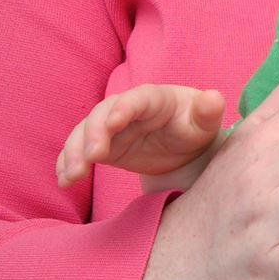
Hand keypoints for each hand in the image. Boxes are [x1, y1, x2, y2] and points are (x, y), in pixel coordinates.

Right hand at [56, 83, 224, 187]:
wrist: (184, 144)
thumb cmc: (195, 126)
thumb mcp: (205, 122)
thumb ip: (209, 111)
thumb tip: (214, 98)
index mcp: (154, 98)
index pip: (136, 99)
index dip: (123, 109)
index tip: (113, 123)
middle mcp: (125, 109)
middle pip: (102, 115)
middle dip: (92, 134)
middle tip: (90, 158)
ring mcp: (110, 127)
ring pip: (84, 133)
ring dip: (74, 152)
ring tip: (71, 176)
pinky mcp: (101, 146)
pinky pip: (78, 151)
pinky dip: (68, 163)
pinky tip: (64, 181)